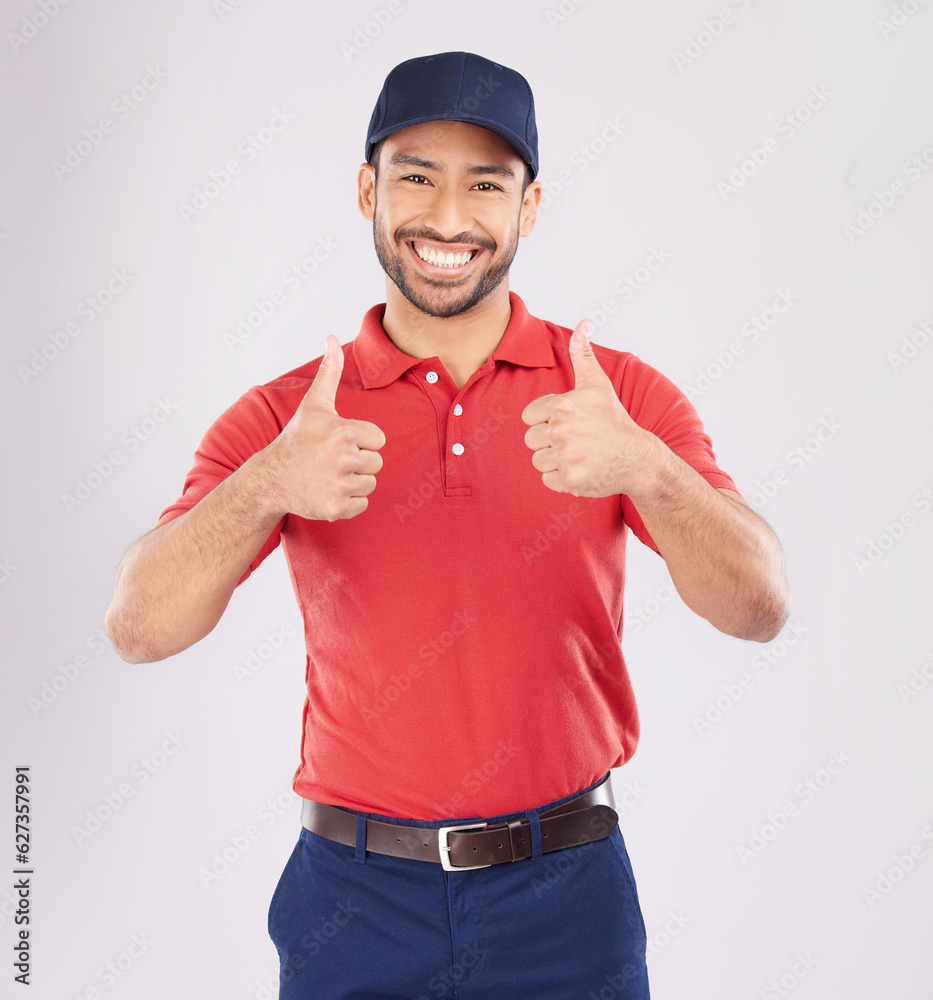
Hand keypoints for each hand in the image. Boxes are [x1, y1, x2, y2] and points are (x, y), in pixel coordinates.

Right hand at [261, 335, 385, 520]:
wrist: (272, 477)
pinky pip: (362, 504)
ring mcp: (341, 485)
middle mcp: (345, 458)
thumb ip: (330, 371)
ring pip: (370, 484)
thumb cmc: (297, 438)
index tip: (338, 442)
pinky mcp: (338, 508)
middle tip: (332, 460)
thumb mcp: (314, 404)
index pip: (379, 439)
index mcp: (345, 431)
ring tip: (329, 475)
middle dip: (358, 462)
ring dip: (354, 482)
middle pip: (376, 463)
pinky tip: (328, 491)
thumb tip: (332, 337)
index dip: (362, 441)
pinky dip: (349, 502)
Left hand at [521, 320, 657, 497]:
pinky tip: (581, 468)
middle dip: (550, 442)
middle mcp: (560, 431)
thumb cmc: (613, 419)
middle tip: (576, 440)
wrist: (637, 457)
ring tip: (579, 454)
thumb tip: (584, 322)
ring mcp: (565, 457)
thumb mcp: (597, 384)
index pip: (529, 417)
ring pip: (538, 461)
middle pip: (531, 440)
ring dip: (555, 460)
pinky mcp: (568, 480)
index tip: (569, 423)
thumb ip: (583, 353)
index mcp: (562, 406)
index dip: (546, 420)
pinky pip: (547, 479)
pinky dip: (561, 478)